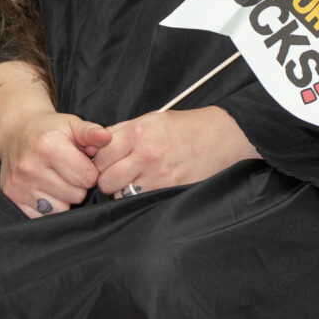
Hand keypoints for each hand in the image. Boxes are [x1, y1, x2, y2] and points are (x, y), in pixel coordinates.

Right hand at [0, 107, 112, 219]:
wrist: (15, 132)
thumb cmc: (49, 130)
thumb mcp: (71, 124)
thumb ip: (91, 132)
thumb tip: (106, 138)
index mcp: (48, 147)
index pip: (87, 176)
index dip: (91, 171)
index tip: (84, 163)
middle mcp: (31, 168)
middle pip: (76, 195)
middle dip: (79, 185)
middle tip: (70, 171)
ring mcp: (20, 186)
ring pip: (62, 209)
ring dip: (65, 198)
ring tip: (58, 180)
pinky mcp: (13, 198)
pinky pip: (44, 216)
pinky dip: (50, 206)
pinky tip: (47, 189)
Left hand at [95, 106, 258, 195]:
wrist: (220, 136)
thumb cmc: (186, 126)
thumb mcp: (152, 118)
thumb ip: (124, 130)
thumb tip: (97, 143)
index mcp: (139, 132)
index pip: (101, 155)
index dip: (99, 161)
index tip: (105, 162)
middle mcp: (146, 154)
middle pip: (106, 179)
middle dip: (107, 178)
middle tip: (116, 174)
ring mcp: (157, 175)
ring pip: (120, 193)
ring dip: (122, 190)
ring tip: (133, 181)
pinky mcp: (169, 190)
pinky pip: (140, 200)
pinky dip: (138, 197)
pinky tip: (147, 187)